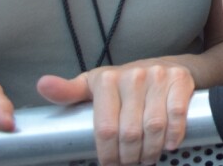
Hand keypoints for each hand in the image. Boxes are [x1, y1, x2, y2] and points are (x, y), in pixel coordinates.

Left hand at [37, 60, 195, 165]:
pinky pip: (177, 114)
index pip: (105, 129)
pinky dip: (173, 134)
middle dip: (130, 157)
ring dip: (151, 151)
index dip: (108, 155)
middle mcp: (133, 75)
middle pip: (129, 132)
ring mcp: (158, 76)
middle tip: (130, 164)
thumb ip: (68, 91)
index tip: (110, 164)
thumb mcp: (93, 86)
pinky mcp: (180, 79)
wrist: (165, 66)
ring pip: (153, 126)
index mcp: (106, 79)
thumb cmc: (123, 84)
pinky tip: (168, 144)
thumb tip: (42, 84)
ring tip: (146, 159)